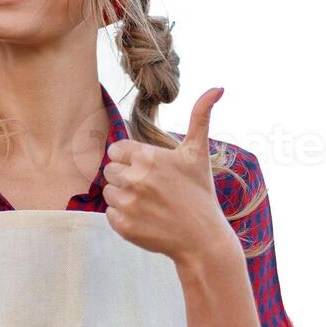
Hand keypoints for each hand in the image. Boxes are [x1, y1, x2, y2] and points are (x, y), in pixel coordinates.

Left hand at [102, 87, 237, 264]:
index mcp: (148, 157)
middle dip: (125, 177)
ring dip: (123, 197)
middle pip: (109, 170)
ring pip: (108, 192)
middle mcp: (135, 178)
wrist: (203, 238)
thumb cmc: (199, 193)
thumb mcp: (198, 153)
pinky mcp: (123, 225)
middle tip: (149, 188)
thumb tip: (218, 87)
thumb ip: (200, 117)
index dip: (129, 159)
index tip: (146, 169)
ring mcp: (128, 203)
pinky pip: (109, 213)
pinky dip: (123, 217)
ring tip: (148, 203)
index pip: (115, 150)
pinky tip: (145, 218)